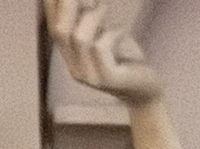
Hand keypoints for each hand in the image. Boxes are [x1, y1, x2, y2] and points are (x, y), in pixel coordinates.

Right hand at [46, 0, 163, 105]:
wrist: (147, 89)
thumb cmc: (125, 58)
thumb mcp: (102, 35)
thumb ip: (87, 20)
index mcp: (70, 57)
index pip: (52, 27)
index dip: (52, 5)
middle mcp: (75, 68)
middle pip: (59, 31)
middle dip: (66, 5)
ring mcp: (90, 76)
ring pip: (79, 38)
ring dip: (92, 16)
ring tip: (104, 6)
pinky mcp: (108, 79)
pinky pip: (101, 47)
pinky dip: (112, 31)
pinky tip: (123, 29)